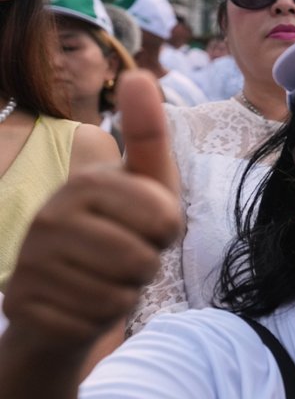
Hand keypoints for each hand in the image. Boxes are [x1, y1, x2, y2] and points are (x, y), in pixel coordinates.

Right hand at [5, 72, 181, 352]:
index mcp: (85, 183)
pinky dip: (97, 321)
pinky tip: (81, 306)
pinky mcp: (23, 304)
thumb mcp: (148, 187)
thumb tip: (138, 75)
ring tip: (104, 280)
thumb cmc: (120, 234)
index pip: (163, 217)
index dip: (166, 232)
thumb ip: (148, 137)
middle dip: (145, 268)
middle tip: (125, 259)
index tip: (148, 227)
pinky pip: (92, 323)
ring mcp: (32, 261)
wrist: (67, 297)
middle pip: (141, 260)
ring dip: (123, 295)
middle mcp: (50, 216)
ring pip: (118, 295)